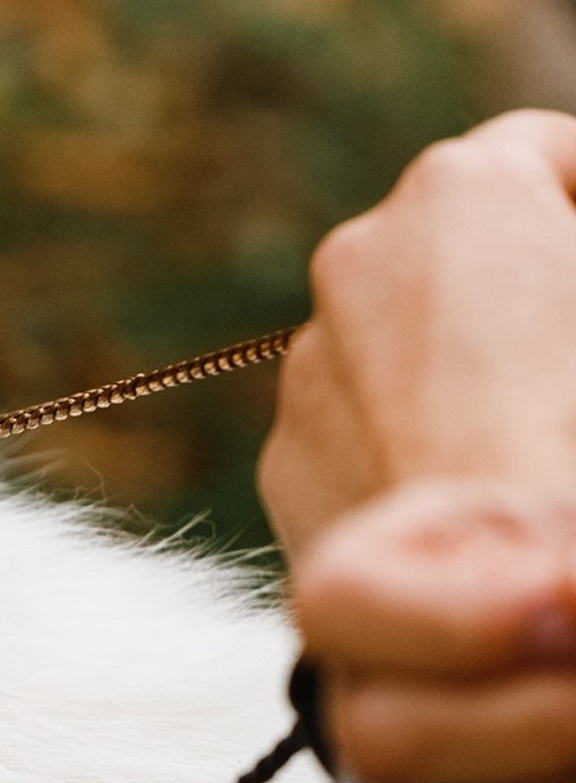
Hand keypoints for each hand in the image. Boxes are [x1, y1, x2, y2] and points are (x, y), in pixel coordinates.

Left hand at [260, 112, 575, 568]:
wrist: (483, 581)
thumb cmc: (565, 425)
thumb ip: (567, 257)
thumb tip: (554, 285)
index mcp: (457, 189)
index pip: (538, 152)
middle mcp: (356, 259)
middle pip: (450, 246)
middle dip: (507, 277)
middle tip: (553, 342)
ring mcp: (306, 365)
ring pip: (392, 338)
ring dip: (447, 361)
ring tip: (512, 422)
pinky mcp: (283, 457)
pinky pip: (353, 425)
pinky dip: (400, 435)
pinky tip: (456, 479)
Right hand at [300, 480, 575, 782]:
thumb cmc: (574, 550)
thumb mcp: (557, 520)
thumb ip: (554, 548)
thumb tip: (566, 611)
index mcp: (366, 591)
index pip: (338, 608)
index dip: (462, 621)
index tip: (570, 596)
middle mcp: (367, 714)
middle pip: (388, 746)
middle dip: (545, 722)